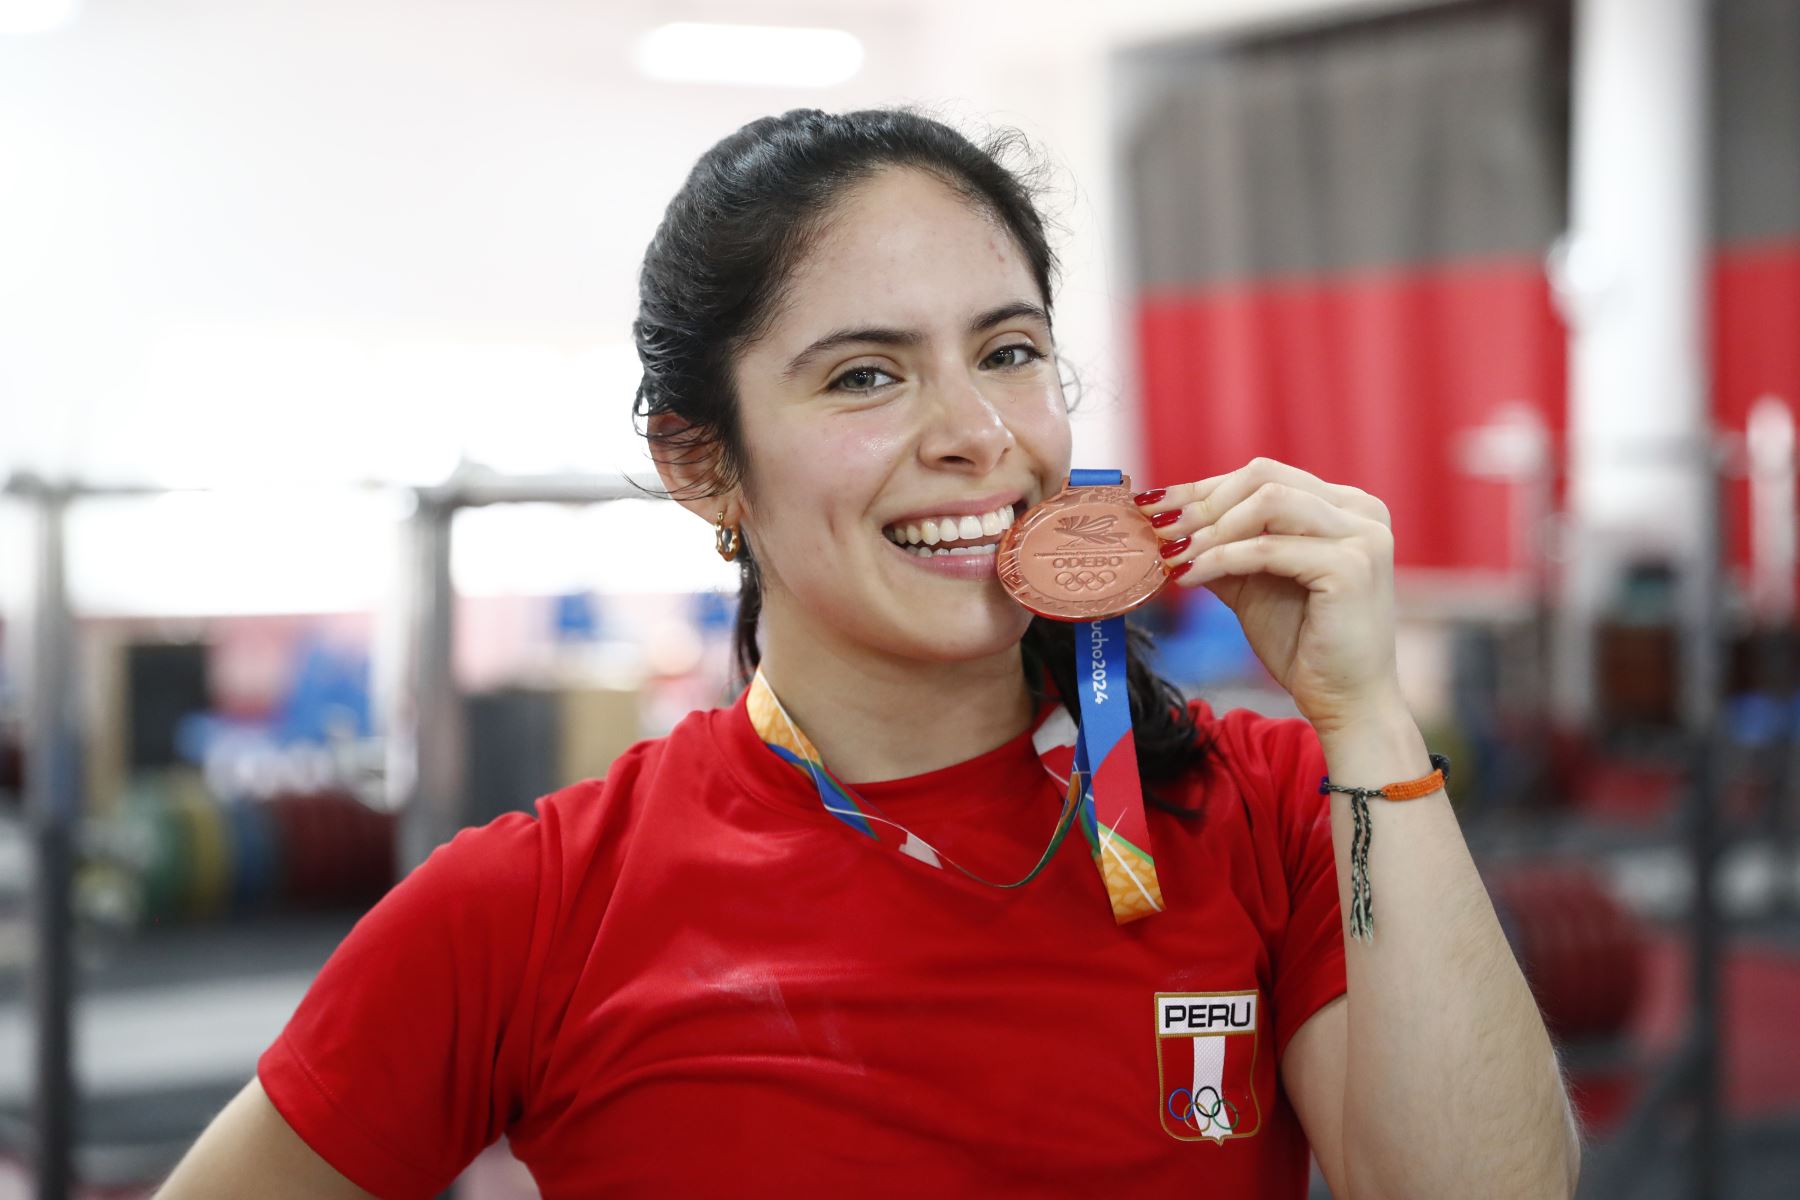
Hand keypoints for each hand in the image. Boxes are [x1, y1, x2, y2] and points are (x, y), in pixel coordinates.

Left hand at [1134, 458, 1401, 735]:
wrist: (1345, 701)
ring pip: (1267, 503)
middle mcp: (1360, 511)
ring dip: (1209, 529)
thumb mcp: (1253, 582)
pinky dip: (1221, 559)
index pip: (1261, 476)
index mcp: (1343, 506)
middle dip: (1201, 503)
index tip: (1153, 504)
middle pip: (1263, 478)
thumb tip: (1164, 524)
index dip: (1202, 488)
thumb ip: (1222, 548)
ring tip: (1172, 555)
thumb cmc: (1303, 644)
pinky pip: (1269, 549)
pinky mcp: (1352, 567)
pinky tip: (1189, 577)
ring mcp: (1362, 536)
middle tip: (1157, 530)